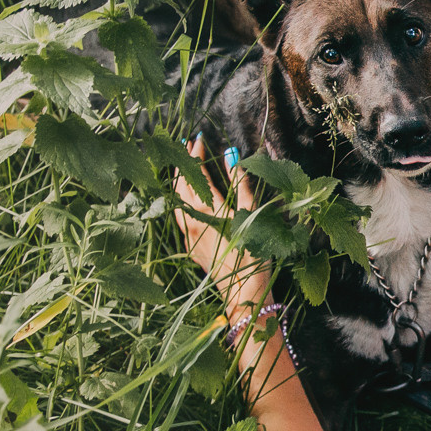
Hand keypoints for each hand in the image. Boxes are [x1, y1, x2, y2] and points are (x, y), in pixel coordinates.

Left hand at [175, 136, 273, 318]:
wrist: (243, 291)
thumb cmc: (254, 253)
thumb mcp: (252, 215)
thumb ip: (241, 185)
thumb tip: (231, 157)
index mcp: (209, 209)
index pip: (199, 173)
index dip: (198, 154)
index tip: (199, 138)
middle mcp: (193, 219)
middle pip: (181, 184)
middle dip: (185, 163)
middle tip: (188, 146)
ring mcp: (188, 234)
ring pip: (176, 201)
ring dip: (179, 182)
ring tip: (183, 168)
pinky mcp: (189, 246)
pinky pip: (179, 217)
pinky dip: (181, 201)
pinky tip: (186, 200)